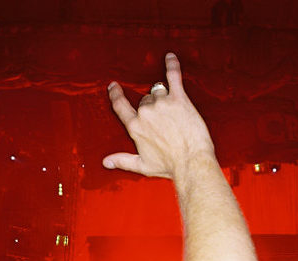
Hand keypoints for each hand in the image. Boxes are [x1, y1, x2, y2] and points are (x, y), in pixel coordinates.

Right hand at [103, 53, 214, 180]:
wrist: (192, 162)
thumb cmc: (170, 166)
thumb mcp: (142, 165)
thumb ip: (122, 160)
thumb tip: (106, 162)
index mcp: (135, 126)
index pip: (120, 106)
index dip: (116, 95)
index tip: (114, 87)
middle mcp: (146, 112)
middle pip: (145, 100)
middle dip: (153, 107)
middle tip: (166, 122)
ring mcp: (162, 103)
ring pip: (158, 91)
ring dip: (164, 97)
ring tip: (174, 112)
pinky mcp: (179, 99)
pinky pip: (173, 76)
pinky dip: (172, 65)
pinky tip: (171, 56)